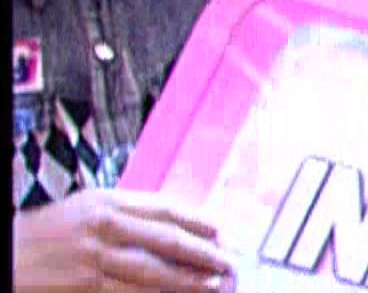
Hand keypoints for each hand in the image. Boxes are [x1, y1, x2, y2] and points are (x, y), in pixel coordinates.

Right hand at [13, 188, 234, 292]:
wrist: (8, 254)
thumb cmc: (50, 233)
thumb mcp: (89, 209)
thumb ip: (129, 212)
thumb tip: (175, 224)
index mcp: (108, 202)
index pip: (165, 209)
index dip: (198, 221)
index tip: (221, 232)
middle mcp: (104, 226)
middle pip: (166, 238)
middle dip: (202, 252)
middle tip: (227, 261)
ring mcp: (94, 257)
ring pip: (153, 269)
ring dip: (188, 278)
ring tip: (212, 283)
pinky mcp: (86, 285)